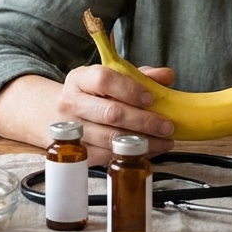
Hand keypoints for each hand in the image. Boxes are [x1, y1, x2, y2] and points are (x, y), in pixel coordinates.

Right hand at [56, 64, 175, 164]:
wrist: (64, 114)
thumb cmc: (95, 94)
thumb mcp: (114, 77)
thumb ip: (141, 75)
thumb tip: (166, 76)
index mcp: (80, 79)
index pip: (103, 79)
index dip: (129, 89)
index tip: (151, 98)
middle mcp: (71, 103)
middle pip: (110, 113)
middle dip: (143, 121)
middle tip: (167, 126)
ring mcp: (72, 130)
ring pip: (110, 138)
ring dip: (142, 142)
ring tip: (164, 141)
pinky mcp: (79, 151)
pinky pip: (107, 156)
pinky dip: (132, 155)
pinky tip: (149, 150)